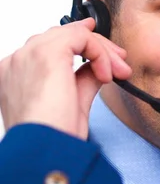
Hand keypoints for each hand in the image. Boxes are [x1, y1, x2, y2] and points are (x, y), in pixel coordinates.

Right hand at [0, 18, 131, 139]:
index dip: (81, 45)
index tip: (106, 56)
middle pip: (61, 36)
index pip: (49, 46)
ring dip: (102, 51)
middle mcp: (18, 62)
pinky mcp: (47, 53)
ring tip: (118, 72)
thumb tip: (98, 67)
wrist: (45, 150)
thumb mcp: (72, 102)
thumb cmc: (52, 137)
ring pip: (73, 34)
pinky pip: (81, 37)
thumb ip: (83, 79)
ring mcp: (29, 55)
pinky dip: (100, 53)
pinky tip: (106, 74)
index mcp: (16, 75)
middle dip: (97, 48)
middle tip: (119, 65)